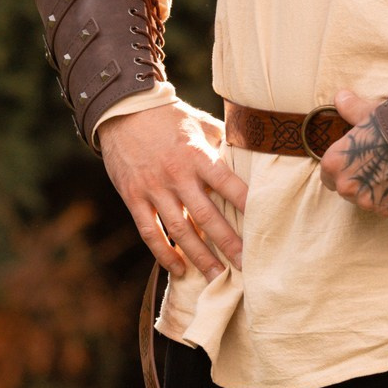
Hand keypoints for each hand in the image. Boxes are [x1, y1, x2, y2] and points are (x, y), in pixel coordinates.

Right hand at [101, 102, 250, 279]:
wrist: (123, 110)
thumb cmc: (169, 117)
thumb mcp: (200, 123)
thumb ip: (224, 142)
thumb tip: (253, 154)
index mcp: (197, 154)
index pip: (227, 183)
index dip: (245, 203)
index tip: (264, 223)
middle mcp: (176, 175)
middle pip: (206, 215)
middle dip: (227, 242)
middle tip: (246, 264)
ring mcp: (153, 189)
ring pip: (179, 230)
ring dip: (199, 256)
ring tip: (217, 276)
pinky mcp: (133, 198)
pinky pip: (149, 232)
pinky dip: (164, 254)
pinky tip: (179, 270)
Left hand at [315, 86, 387, 217]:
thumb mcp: (368, 115)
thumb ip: (351, 109)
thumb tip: (340, 97)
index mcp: (334, 164)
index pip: (328, 175)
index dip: (343, 168)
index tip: (357, 162)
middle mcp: (346, 187)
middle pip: (348, 189)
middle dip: (361, 181)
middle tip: (381, 164)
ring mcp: (369, 202)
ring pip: (369, 200)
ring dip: (379, 192)